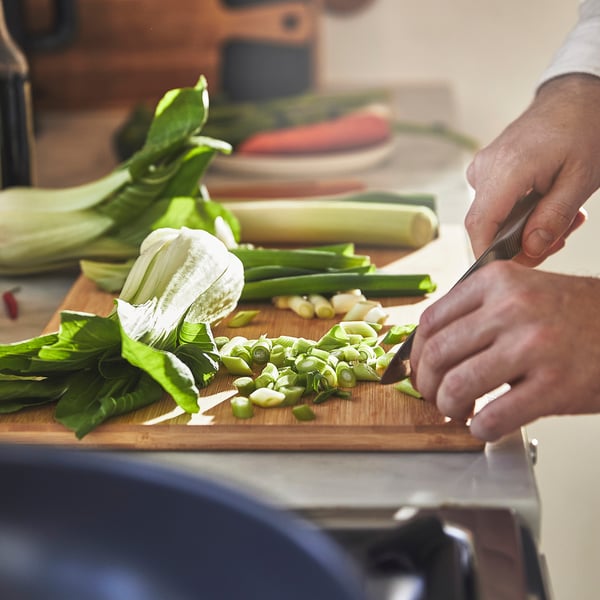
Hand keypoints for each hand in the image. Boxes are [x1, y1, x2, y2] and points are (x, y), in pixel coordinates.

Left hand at [410, 261, 599, 440]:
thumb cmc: (573, 316)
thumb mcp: (521, 293)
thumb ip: (476, 312)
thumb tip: (428, 348)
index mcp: (497, 281)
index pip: (431, 321)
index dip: (415, 355)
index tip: (420, 371)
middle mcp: (512, 308)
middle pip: (436, 355)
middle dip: (426, 386)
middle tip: (436, 398)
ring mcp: (534, 346)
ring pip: (457, 386)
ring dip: (449, 408)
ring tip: (460, 412)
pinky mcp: (556, 386)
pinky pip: (494, 417)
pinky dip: (480, 429)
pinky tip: (487, 426)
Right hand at [466, 74, 599, 265]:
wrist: (576, 96)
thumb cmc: (583, 127)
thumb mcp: (581, 179)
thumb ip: (554, 218)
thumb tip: (530, 250)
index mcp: (506, 169)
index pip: (480, 225)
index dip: (488, 254)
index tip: (507, 269)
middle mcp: (485, 169)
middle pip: (486, 226)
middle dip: (518, 243)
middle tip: (558, 239)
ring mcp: (482, 169)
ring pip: (492, 217)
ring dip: (523, 228)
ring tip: (559, 218)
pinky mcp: (487, 171)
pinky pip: (495, 204)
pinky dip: (518, 213)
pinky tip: (544, 206)